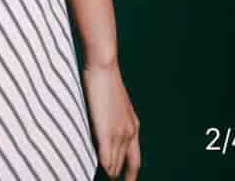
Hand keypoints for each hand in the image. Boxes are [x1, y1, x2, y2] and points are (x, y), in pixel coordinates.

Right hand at [82, 58, 140, 178]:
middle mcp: (130, 133)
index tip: (125, 180)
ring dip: (109, 172)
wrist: (104, 66)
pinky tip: (99, 169)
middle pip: (126, 165)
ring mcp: (118, 133)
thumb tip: (107, 132)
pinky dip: (103, 166)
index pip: (135, 161)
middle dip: (119, 176)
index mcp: (133, 126)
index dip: (130, 174)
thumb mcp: (115, 104)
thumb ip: (114, 121)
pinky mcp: (106, 131)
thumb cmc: (105, 80)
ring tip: (101, 177)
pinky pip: (106, 157)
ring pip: (115, 164)